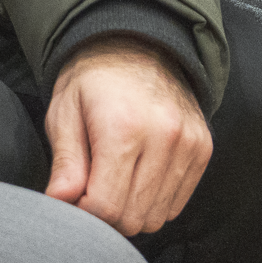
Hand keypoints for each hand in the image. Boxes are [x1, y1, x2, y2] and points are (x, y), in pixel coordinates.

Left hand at [42, 35, 212, 234]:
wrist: (136, 44)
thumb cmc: (91, 83)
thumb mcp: (64, 113)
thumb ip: (65, 162)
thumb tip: (58, 202)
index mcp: (123, 127)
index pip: (105, 206)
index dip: (82, 212)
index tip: (73, 196)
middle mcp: (163, 136)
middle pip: (132, 218)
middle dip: (105, 215)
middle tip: (90, 190)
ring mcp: (189, 144)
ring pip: (156, 217)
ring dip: (130, 211)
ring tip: (114, 180)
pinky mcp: (203, 149)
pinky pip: (175, 205)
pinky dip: (153, 203)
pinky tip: (137, 176)